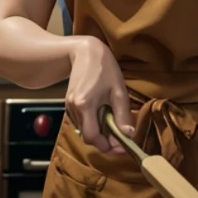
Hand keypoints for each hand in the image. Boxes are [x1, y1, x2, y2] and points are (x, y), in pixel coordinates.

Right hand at [65, 36, 133, 152]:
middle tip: (121, 134)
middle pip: (88, 136)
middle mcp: (73, 109)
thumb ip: (123, 115)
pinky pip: (82, 122)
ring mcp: (68, 107)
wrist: (85, 52)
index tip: (122, 145)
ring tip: (112, 118)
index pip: (92, 138)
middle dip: (105, 139)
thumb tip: (129, 135)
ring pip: (84, 130)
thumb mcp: (118, 90)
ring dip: (99, 131)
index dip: (107, 145)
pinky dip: (93, 123)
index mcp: (84, 105)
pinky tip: (102, 112)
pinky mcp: (69, 105)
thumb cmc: (104, 68)